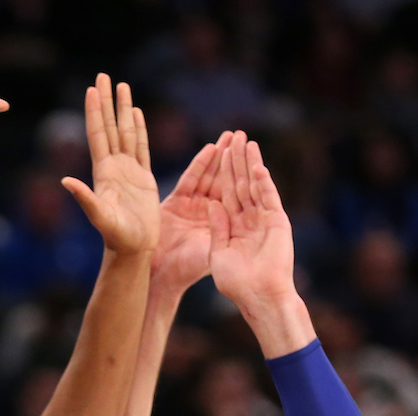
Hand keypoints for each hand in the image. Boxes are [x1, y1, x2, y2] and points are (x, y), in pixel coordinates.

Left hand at [62, 75, 159, 256]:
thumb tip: (65, 181)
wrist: (132, 250)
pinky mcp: (144, 178)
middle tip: (103, 75)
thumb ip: (85, 198)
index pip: (98, 134)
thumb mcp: (100, 217)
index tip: (92, 88)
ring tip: (122, 86)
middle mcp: (114, 167)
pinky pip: (141, 147)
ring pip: (126, 133)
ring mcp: (129, 171)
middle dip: (107, 101)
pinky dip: (139, 129)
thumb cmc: (116, 237)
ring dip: (124, 110)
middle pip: (110, 126)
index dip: (95, 111)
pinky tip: (136, 114)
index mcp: (103, 172)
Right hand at [152, 132, 231, 293]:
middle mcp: (207, 212)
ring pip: (209, 176)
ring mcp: (191, 206)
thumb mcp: (216, 251)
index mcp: (221, 223)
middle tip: (243, 135)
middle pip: (224, 180)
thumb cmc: (189, 270)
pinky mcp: (175, 203)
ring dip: (219, 155)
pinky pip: (191, 180)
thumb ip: (225, 230)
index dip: (245, 175)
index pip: (237, 194)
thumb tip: (237, 208)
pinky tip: (211, 150)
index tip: (256, 156)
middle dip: (233, 158)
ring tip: (230, 136)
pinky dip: (200, 165)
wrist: (162, 277)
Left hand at [208, 131, 296, 309]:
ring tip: (246, 141)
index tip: (217, 152)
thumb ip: (217, 228)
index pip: (226, 193)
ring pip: (255, 186)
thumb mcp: (218, 254)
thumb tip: (212, 203)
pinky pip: (268, 197)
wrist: (259, 296)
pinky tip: (256, 164)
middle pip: (240, 184)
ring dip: (250, 164)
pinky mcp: (277, 222)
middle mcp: (249, 220)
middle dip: (236, 160)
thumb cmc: (236, 283)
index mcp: (233, 227)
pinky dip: (263, 181)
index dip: (221, 173)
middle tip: (234, 135)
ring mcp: (264, 219)